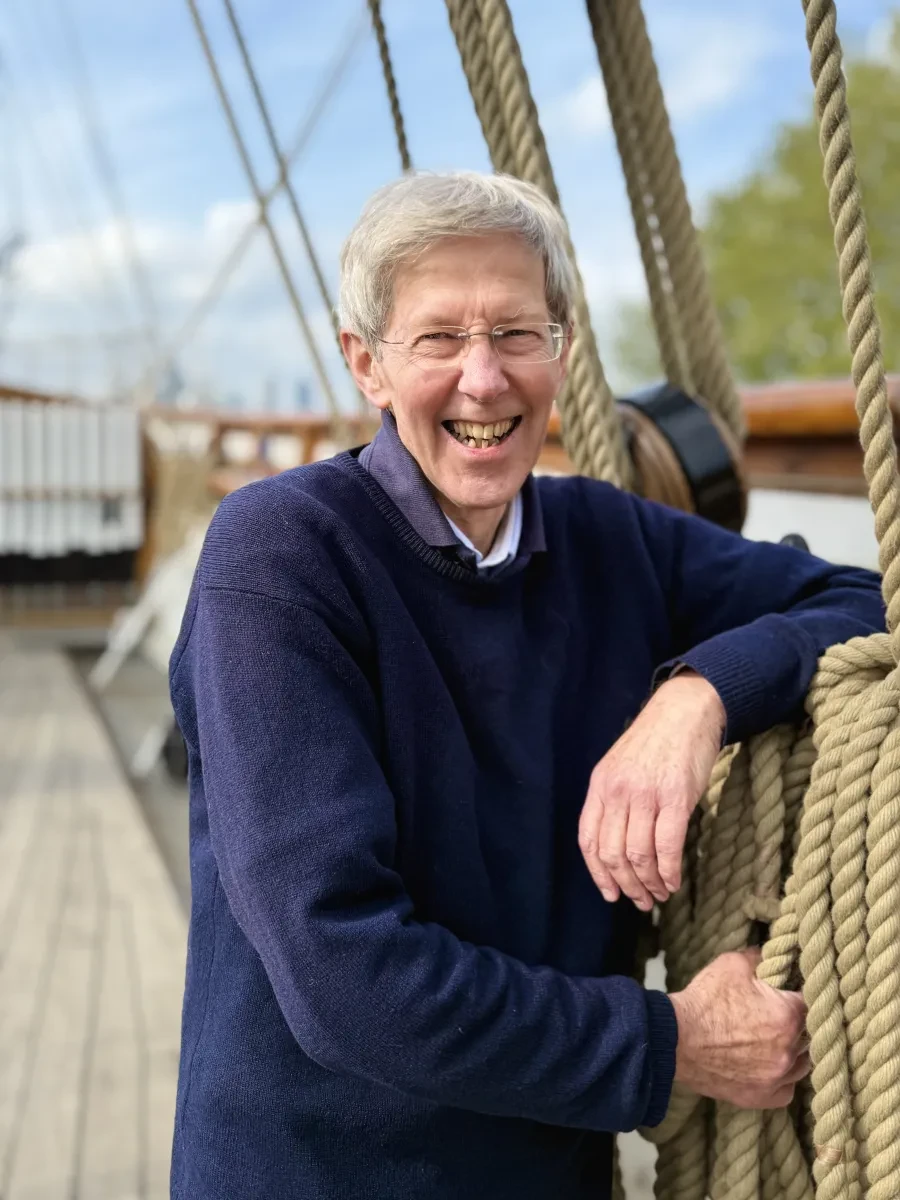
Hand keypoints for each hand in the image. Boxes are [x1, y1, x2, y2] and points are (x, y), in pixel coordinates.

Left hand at [578, 670, 724, 908]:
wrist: (684, 711)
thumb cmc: (655, 742)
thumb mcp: (621, 767)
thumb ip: (615, 800)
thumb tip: (619, 848)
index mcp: (600, 785)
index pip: (589, 839)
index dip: (598, 873)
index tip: (610, 894)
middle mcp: (617, 792)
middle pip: (612, 853)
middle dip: (626, 885)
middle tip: (640, 901)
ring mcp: (646, 795)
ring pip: (638, 854)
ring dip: (648, 883)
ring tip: (658, 895)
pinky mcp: (676, 797)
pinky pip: (667, 846)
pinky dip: (668, 872)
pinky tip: (673, 882)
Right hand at [669, 949, 809, 1108]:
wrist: (675, 1038)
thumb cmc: (704, 1001)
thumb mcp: (731, 965)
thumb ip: (759, 959)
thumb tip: (770, 956)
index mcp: (788, 1016)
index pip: (811, 1003)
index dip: (799, 994)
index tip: (789, 991)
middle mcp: (789, 1051)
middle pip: (809, 1035)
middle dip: (796, 1022)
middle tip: (776, 1013)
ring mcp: (776, 1077)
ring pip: (802, 1064)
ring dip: (793, 1051)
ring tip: (773, 1039)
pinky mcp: (761, 1097)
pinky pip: (786, 1089)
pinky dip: (781, 1078)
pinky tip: (769, 1065)